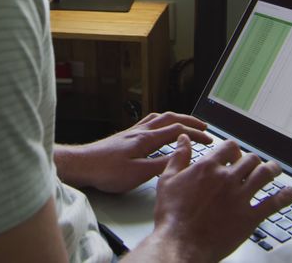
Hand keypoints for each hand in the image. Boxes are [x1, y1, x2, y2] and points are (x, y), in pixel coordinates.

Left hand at [54, 112, 212, 192]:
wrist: (81, 164)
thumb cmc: (105, 171)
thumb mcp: (137, 173)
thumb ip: (160, 165)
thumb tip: (181, 158)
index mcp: (146, 139)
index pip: (177, 131)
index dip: (196, 134)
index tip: (209, 140)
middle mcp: (140, 131)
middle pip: (170, 118)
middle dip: (190, 121)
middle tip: (204, 126)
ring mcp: (131, 132)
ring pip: (158, 118)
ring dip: (175, 118)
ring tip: (185, 123)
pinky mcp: (124, 136)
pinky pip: (148, 122)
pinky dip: (160, 121)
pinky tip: (158, 128)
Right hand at [144, 135, 291, 261]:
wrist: (180, 243)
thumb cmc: (172, 216)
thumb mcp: (168, 180)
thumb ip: (179, 157)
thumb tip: (183, 139)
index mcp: (208, 168)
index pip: (229, 147)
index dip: (234, 149)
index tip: (235, 154)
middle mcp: (227, 179)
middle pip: (250, 159)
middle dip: (253, 160)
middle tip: (255, 165)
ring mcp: (240, 197)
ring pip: (264, 175)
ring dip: (273, 169)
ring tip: (275, 170)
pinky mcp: (249, 217)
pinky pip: (273, 203)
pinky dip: (285, 196)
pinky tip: (289, 193)